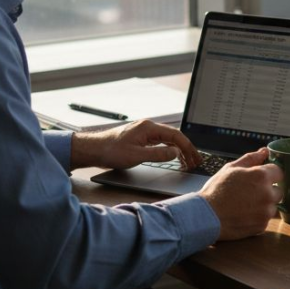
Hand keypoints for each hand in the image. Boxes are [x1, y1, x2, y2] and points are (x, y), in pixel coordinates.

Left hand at [71, 120, 200, 170]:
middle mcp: (148, 127)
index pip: (175, 135)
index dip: (187, 146)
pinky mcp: (140, 138)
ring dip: (179, 149)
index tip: (194, 156)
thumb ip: (158, 154)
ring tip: (188, 161)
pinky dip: (169, 149)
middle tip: (196, 161)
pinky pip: (160, 142)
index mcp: (149, 128)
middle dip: (186, 149)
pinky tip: (173, 156)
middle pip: (173, 136)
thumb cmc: (111, 151)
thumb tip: (175, 152)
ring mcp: (144, 132)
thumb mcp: (137, 156)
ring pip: (167, 139)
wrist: (93, 149)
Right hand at [199, 148, 283, 239]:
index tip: (261, 178)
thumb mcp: (231, 168)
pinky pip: (265, 219)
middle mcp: (268, 194)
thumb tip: (265, 151)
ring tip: (245, 204)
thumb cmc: (216, 190)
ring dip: (264, 205)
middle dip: (268, 190)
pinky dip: (257, 217)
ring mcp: (266, 212)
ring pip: (272, 206)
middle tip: (250, 192)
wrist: (206, 216)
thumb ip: (251, 159)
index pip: (279, 172)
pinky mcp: (262, 226)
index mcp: (261, 176)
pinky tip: (243, 214)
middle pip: (279, 190)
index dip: (270, 174)